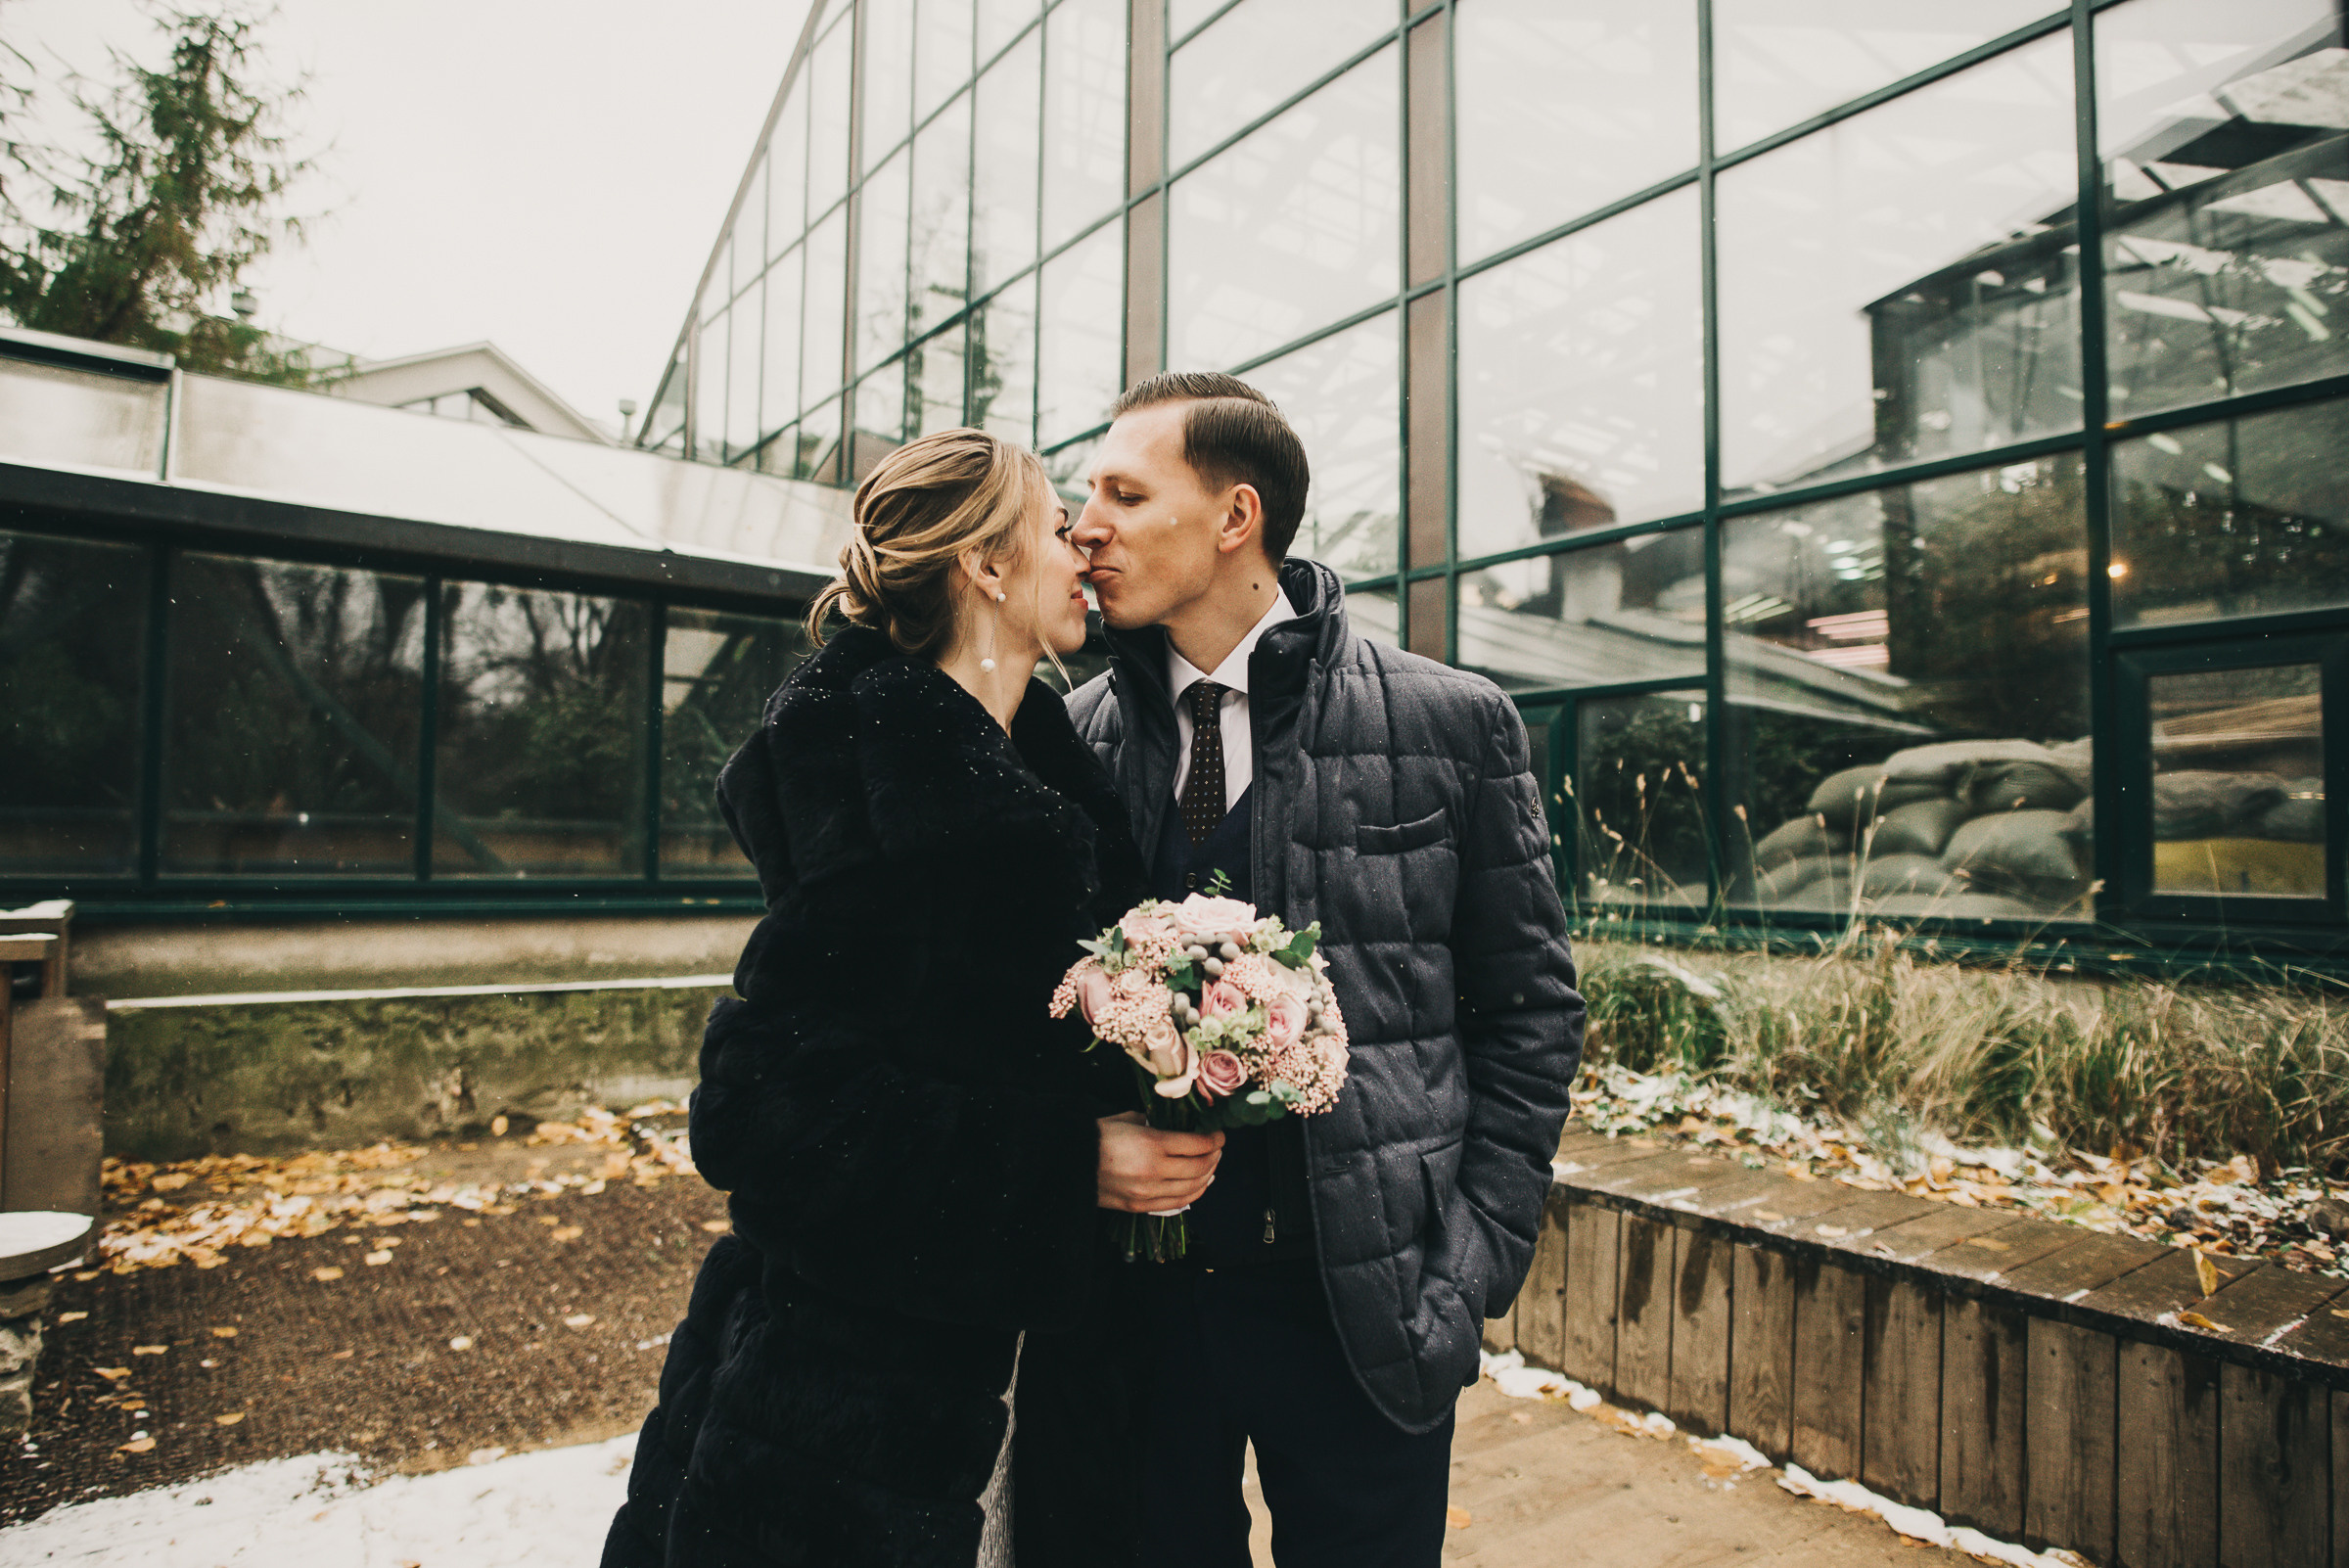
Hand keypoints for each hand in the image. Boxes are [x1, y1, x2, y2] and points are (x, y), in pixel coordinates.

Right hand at [1096, 1111, 1223, 1212]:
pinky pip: (1176, 1204)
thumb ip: (1154, 1123)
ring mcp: (1147, 1192)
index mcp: (1152, 1144)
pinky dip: (1193, 1194)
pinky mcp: (1139, 1207)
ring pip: (1192, 1189)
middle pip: (1199, 1167)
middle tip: (1216, 1149)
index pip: (1197, 1145)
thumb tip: (1173, 1126)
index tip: (1219, 1135)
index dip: (1214, 1140)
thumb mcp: (1128, 1118)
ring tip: (1210, 1166)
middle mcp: (1154, 1171)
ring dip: (1207, 1176)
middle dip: (1214, 1157)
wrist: (1067, 1163)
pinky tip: (1197, 1185)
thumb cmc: (1096, 1136)